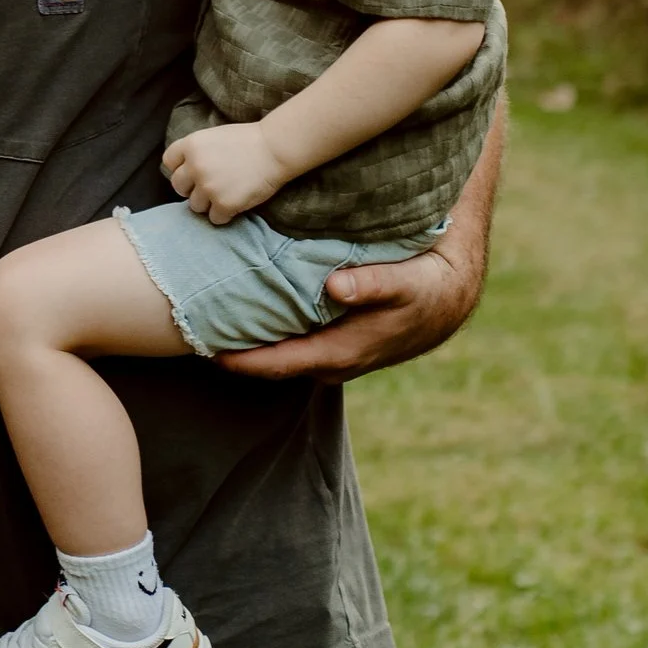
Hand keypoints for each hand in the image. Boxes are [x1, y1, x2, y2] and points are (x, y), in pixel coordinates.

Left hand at [162, 122, 285, 224]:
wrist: (276, 149)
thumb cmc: (250, 141)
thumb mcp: (215, 136)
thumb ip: (197, 152)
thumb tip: (186, 170)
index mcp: (191, 145)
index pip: (169, 162)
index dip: (181, 168)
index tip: (193, 171)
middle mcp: (195, 166)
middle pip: (178, 187)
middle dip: (192, 188)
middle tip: (210, 186)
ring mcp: (208, 187)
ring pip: (195, 206)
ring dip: (209, 203)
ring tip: (227, 193)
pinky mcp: (223, 204)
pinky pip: (214, 218)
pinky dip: (225, 214)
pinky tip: (236, 202)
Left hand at [222, 100, 504, 379]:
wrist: (451, 298)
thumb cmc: (427, 290)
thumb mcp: (406, 284)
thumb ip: (372, 285)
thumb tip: (335, 287)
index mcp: (343, 352)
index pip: (282, 362)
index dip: (246, 360)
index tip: (210, 351)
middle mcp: (334, 362)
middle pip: (275, 364)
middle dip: (239, 355)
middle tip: (196, 336)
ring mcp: (335, 355)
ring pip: (284, 355)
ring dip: (253, 346)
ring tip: (215, 326)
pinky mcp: (337, 343)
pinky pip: (295, 343)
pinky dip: (274, 334)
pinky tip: (252, 315)